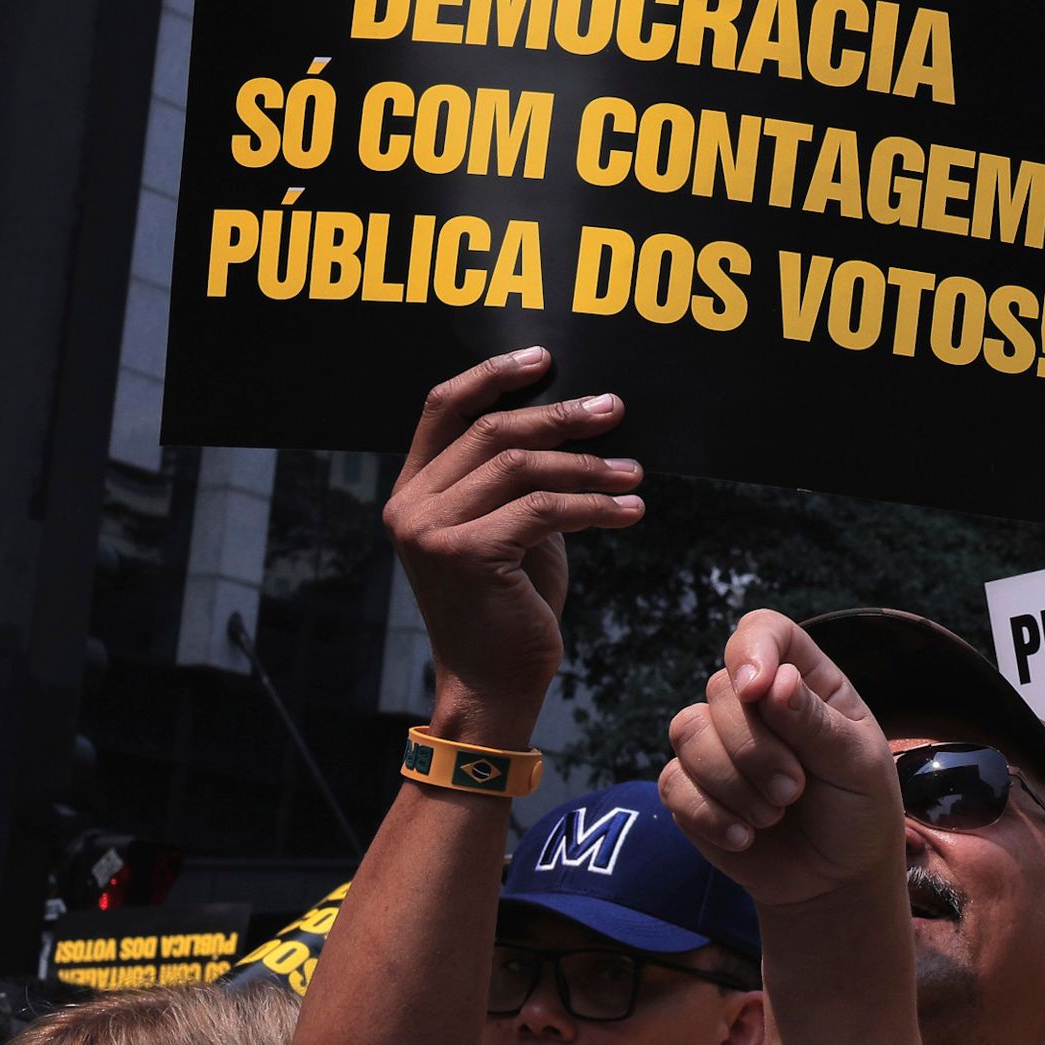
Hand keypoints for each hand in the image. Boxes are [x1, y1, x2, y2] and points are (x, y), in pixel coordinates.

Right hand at [384, 350, 642, 732]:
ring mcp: (430, 530)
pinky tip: (629, 512)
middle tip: (614, 410)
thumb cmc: (511, 608)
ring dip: (587, 466)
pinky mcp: (465, 555)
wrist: (494, 686)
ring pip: (521, 467)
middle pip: (491, 431)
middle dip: (560, 416)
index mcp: (414, 490)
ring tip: (634, 476)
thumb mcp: (515, 532)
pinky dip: (593, 507)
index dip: (493, 375)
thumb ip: (523, 482)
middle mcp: (410, 505)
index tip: (546, 358)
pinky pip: (543, 510)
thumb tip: (577, 423)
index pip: (443, 408)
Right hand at [658, 611, 901, 911]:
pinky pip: (672, 783)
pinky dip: (712, 815)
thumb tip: (773, 680)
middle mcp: (754, 705)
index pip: (764, 632)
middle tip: (794, 790)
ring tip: (774, 815)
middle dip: (755, 748)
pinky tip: (746, 837)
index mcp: (804, 683)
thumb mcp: (857, 766)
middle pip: (720, 690)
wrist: (837, 879)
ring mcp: (717, 744)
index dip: (752, 650)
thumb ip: (816, 722)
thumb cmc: (858, 811)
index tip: (756, 688)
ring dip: (733, 783)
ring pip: (687, 731)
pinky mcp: (690, 788)